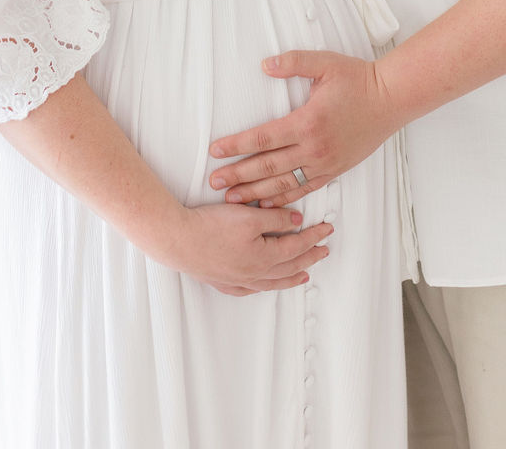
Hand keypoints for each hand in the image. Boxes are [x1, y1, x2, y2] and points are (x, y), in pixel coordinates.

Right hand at [168, 201, 332, 295]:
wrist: (177, 240)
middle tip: (324, 251)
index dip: (314, 237)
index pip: (297, 246)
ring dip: (292, 276)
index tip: (327, 229)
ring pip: (273, 282)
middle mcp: (254, 273)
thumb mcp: (248, 215)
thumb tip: (296, 221)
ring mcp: (238, 280)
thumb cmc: (210, 226)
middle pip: (289, 267)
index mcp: (264, 257)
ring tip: (305, 275)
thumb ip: (275, 218)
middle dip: (310, 257)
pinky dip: (264, 286)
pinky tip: (265, 285)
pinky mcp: (222, 281)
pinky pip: (251, 289)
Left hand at [208, 50, 400, 208]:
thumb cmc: (358, 79)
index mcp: (307, 122)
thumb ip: (293, 62)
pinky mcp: (334, 170)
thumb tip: (265, 65)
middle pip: (267, 167)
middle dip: (238, 176)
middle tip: (214, 183)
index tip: (215, 151)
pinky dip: (283, 199)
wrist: (391, 99)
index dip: (236, 146)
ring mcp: (325, 163)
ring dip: (256, 193)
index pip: (262, 138)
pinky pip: (304, 189)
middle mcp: (314, 148)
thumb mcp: (325, 63)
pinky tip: (268, 204)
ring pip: (283, 184)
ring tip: (233, 199)